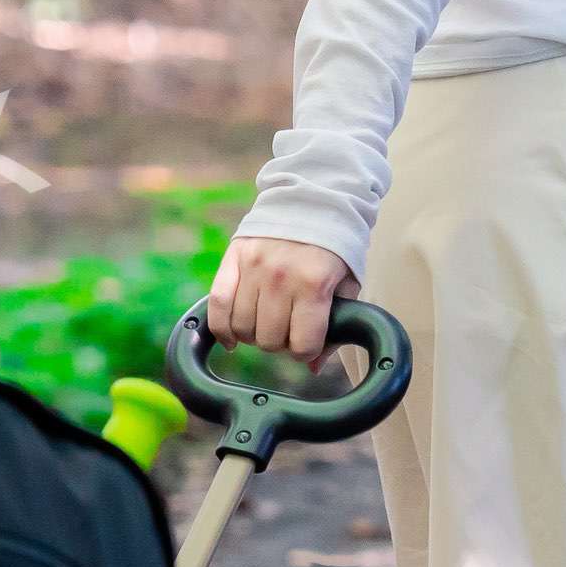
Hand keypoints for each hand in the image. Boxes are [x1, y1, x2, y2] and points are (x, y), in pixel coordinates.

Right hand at [207, 235, 356, 360]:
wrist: (314, 199)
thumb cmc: (334, 247)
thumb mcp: (347, 284)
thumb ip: (334, 327)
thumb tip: (315, 367)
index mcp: (314, 283)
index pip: (302, 344)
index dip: (306, 351)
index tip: (307, 342)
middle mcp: (281, 277)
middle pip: (270, 341)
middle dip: (280, 343)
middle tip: (288, 328)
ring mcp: (254, 268)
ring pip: (243, 328)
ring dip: (254, 335)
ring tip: (267, 322)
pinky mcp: (233, 259)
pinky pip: (217, 306)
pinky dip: (221, 329)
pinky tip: (232, 338)